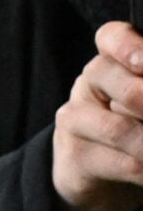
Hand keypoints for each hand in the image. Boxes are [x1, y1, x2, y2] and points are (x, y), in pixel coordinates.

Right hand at [53, 23, 142, 210]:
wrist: (97, 171)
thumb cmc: (136, 123)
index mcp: (112, 61)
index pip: (112, 39)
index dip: (130, 48)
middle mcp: (90, 84)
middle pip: (128, 90)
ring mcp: (76, 120)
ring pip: (121, 130)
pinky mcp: (75, 155)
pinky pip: (121, 163)